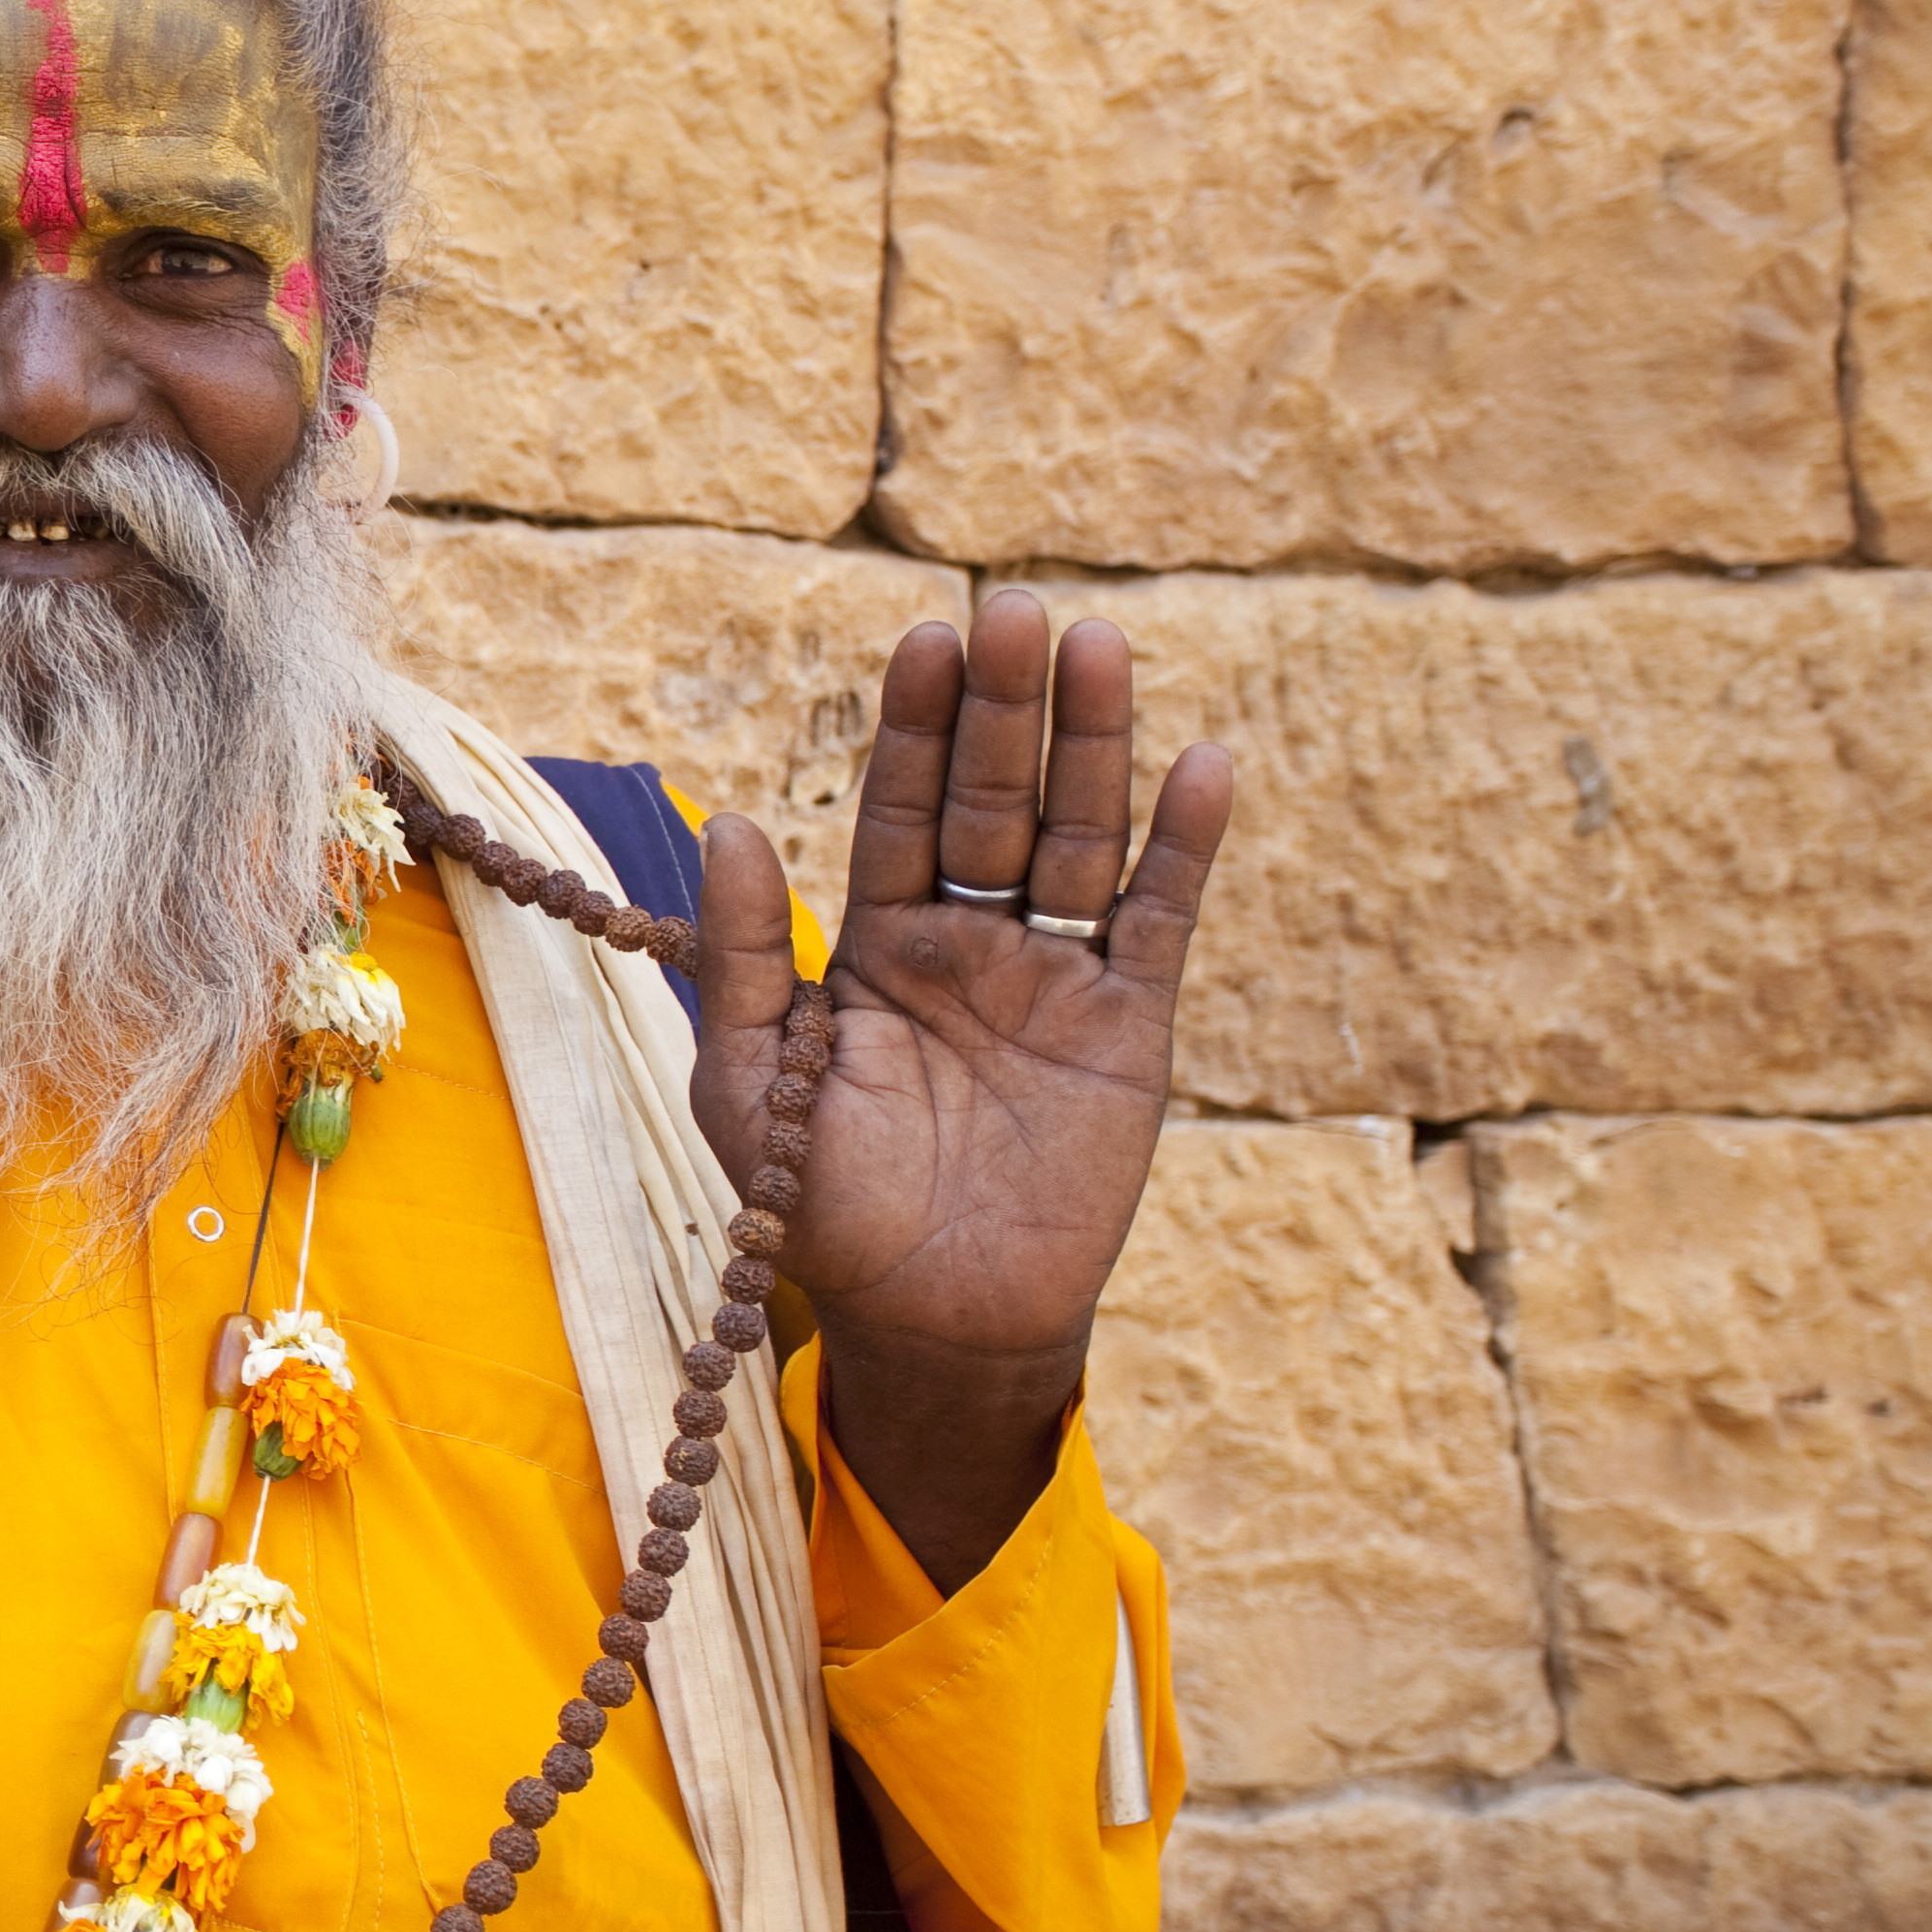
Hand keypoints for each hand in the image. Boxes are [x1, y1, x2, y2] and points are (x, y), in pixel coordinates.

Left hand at [693, 589, 1235, 1588]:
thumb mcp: (750, 1080)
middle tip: (1016, 611)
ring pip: (1078, 838)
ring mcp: (1055, 979)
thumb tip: (731, 824)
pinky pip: (1158, 921)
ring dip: (1093, 746)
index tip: (927, 639)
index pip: (902, 810)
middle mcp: (969, 942)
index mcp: (876, 944)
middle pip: (994, 802)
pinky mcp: (1132, 1028)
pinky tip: (1200, 763)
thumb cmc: (820, 1210)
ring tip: (1099, 646)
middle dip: (1005, 710)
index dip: (918, 729)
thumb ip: (742, 958)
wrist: (928, 1320)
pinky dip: (1182, 845)